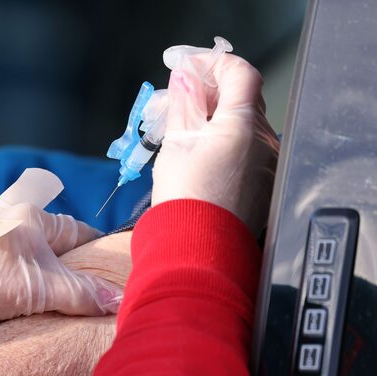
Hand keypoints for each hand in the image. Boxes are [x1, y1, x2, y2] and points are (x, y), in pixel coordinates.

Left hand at [0, 203, 121, 324]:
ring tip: (70, 308)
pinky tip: (36, 309)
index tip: (117, 270)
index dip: (100, 250)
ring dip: (51, 283)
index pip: (80, 230)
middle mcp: (14, 224)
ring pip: (36, 263)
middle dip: (76, 271)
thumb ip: (82, 294)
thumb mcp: (43, 288)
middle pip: (58, 248)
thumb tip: (119, 300)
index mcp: (33, 217)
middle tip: (97, 296)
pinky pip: (16, 275)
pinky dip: (29, 289)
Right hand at [152, 53, 279, 236]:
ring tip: (175, 133)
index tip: (185, 67)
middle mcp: (264, 141)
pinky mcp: (263, 185)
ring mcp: (266, 164)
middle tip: (169, 104)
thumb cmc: (185, 203)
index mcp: (242, 125)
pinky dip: (222, 143)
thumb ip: (184, 105)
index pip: (239, 73)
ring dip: (210, 120)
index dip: (212, 64)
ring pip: (240, 126)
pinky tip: (194, 154)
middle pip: (239, 99)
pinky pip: (245, 151)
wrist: (196, 250)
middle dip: (203, 95)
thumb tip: (187, 80)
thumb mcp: (175, 144)